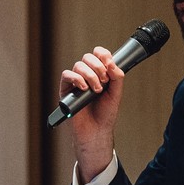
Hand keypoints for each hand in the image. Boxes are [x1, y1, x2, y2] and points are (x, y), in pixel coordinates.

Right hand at [59, 46, 124, 178]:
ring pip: (78, 65)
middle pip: (88, 57)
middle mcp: (87, 75)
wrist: (96, 130)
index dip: (103, 55)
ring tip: (96, 90)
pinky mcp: (66, 89)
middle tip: (104, 82)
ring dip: (90, 76)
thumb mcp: (116, 93)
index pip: (98, 54)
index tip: (109, 64)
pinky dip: (76, 79)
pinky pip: (67, 75)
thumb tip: (112, 63)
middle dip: (98, 67)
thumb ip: (117, 77)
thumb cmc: (105, 113)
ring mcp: (76, 81)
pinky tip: (83, 88)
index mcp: (99, 73)